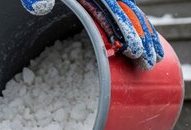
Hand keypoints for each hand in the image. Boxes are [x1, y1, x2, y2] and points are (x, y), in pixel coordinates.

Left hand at [21, 0, 163, 69]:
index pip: (110, 10)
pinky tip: (152, 50)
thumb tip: (38, 6)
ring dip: (146, 39)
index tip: (130, 50)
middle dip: (139, 39)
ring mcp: (112, 1)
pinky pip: (133, 18)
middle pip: (127, 16)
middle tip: (145, 63)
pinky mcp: (114, 6)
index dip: (122, 30)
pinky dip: (144, 34)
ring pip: (134, 18)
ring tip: (153, 62)